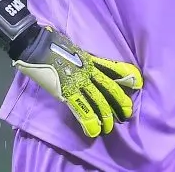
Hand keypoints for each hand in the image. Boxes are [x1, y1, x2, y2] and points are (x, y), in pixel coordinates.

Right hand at [13, 25, 143, 137]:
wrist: (35, 44)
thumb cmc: (50, 42)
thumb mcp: (72, 47)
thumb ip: (81, 57)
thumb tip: (83, 61)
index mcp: (89, 59)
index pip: (114, 67)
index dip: (127, 75)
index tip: (139, 83)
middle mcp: (88, 70)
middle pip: (110, 87)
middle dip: (120, 102)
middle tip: (127, 113)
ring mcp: (78, 80)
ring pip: (98, 100)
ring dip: (106, 116)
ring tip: (110, 128)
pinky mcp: (66, 91)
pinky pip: (81, 108)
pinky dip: (89, 121)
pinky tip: (94, 131)